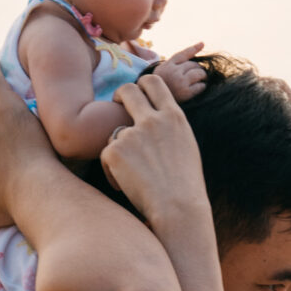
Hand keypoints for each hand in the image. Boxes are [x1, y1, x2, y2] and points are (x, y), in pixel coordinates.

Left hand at [99, 70, 210, 239]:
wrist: (177, 209)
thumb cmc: (184, 185)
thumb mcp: (185, 145)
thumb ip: (168, 126)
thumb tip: (153, 115)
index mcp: (174, 117)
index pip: (154, 82)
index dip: (141, 85)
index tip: (137, 95)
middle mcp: (153, 120)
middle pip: (127, 90)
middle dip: (118, 96)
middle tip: (115, 108)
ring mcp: (133, 134)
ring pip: (114, 131)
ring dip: (118, 148)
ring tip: (133, 174)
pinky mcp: (115, 151)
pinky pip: (106, 154)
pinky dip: (112, 171)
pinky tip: (127, 185)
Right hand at [151, 41, 207, 101]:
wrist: (151, 104)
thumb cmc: (158, 89)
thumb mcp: (160, 73)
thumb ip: (172, 65)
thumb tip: (191, 60)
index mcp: (167, 65)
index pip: (183, 54)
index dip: (193, 48)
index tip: (202, 44)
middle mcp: (174, 71)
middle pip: (193, 64)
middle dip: (198, 68)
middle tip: (199, 74)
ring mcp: (180, 81)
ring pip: (199, 73)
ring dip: (202, 76)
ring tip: (202, 79)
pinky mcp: (186, 92)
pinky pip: (200, 86)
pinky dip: (202, 86)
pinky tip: (200, 88)